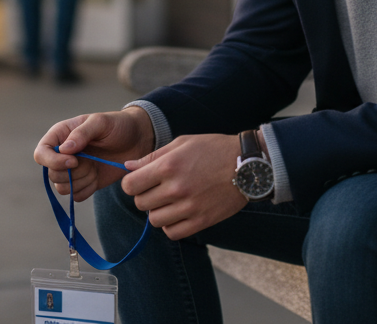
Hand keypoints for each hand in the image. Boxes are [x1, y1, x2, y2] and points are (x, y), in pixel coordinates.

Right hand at [34, 107, 154, 202]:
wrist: (137, 140)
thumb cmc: (118, 125)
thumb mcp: (101, 122)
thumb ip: (81, 133)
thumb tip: (63, 149)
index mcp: (60, 136)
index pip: (41, 154)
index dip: (53, 161)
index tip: (74, 161)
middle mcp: (62, 155)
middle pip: (52, 174)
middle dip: (72, 173)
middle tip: (91, 162)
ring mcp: (73, 171)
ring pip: (62, 188)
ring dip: (80, 181)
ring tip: (95, 168)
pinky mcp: (84, 183)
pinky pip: (76, 196)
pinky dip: (87, 189)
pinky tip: (98, 177)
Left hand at [121, 134, 245, 240]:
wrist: (248, 165)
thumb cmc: (214, 149)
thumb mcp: (182, 143)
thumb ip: (153, 157)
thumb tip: (128, 166)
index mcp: (168, 166)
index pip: (130, 185)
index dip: (132, 184)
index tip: (140, 181)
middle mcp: (176, 188)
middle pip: (140, 203)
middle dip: (145, 196)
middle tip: (158, 190)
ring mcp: (189, 207)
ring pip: (154, 220)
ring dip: (158, 212)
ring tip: (170, 201)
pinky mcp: (202, 221)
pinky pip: (173, 233)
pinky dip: (171, 225)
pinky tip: (179, 213)